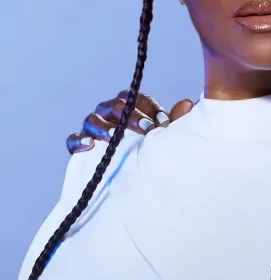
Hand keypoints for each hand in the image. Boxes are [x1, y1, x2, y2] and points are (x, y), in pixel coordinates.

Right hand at [67, 93, 193, 154]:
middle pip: (115, 106)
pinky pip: (72, 139)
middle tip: (147, 130)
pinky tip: (89, 145)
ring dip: (104, 126)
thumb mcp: (162, 138)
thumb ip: (173, 122)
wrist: (128, 181)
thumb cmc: (148, 151)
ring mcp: (93, 129)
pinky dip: (78, 140)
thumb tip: (188, 103)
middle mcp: (110, 114)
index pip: (136, 98)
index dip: (149, 108)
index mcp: (131, 107)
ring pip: (93, 119)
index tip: (163, 123)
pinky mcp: (80, 147)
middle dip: (131, 116)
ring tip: (115, 136)